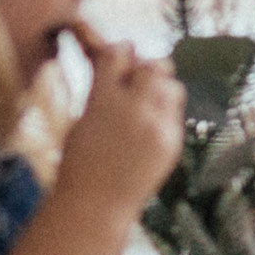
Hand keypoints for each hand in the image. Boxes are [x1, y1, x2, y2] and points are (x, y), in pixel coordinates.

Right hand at [58, 23, 183, 218]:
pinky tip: (150, 122)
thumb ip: (101, 92)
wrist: (96, 204)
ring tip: (146, 99)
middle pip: (153, 66)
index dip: (120, 49)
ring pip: (171, 86)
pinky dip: (165, 111)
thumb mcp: (82, 120)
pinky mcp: (172, 143)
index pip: (118, 54)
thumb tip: (114, 67)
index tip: (120, 51)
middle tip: (137, 75)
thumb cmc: (80, 163)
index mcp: (103, 100)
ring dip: (159, 87)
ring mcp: (157, 127)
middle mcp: (134, 110)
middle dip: (145, 65)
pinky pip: (175, 114)